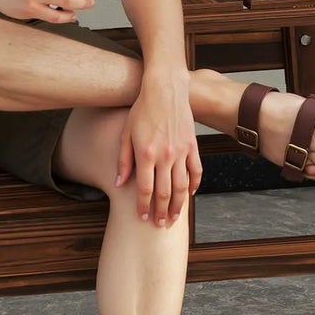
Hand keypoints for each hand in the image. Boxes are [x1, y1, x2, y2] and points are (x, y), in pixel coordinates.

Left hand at [115, 73, 201, 226]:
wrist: (165, 89)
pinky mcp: (192, 145)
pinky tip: (189, 194)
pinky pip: (196, 171)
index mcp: (146, 154)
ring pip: (182, 186)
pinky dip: (194, 185)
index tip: (142, 218)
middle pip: (165, 192)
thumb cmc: (142, 110)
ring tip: (175, 218)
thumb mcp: (126, 133)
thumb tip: (119, 183)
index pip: (145, 189)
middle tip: (160, 225)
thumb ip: (123, 161)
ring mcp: (181, 151)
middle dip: (162, 212)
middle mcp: (165, 156)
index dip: (143, 206)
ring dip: (178, 205)